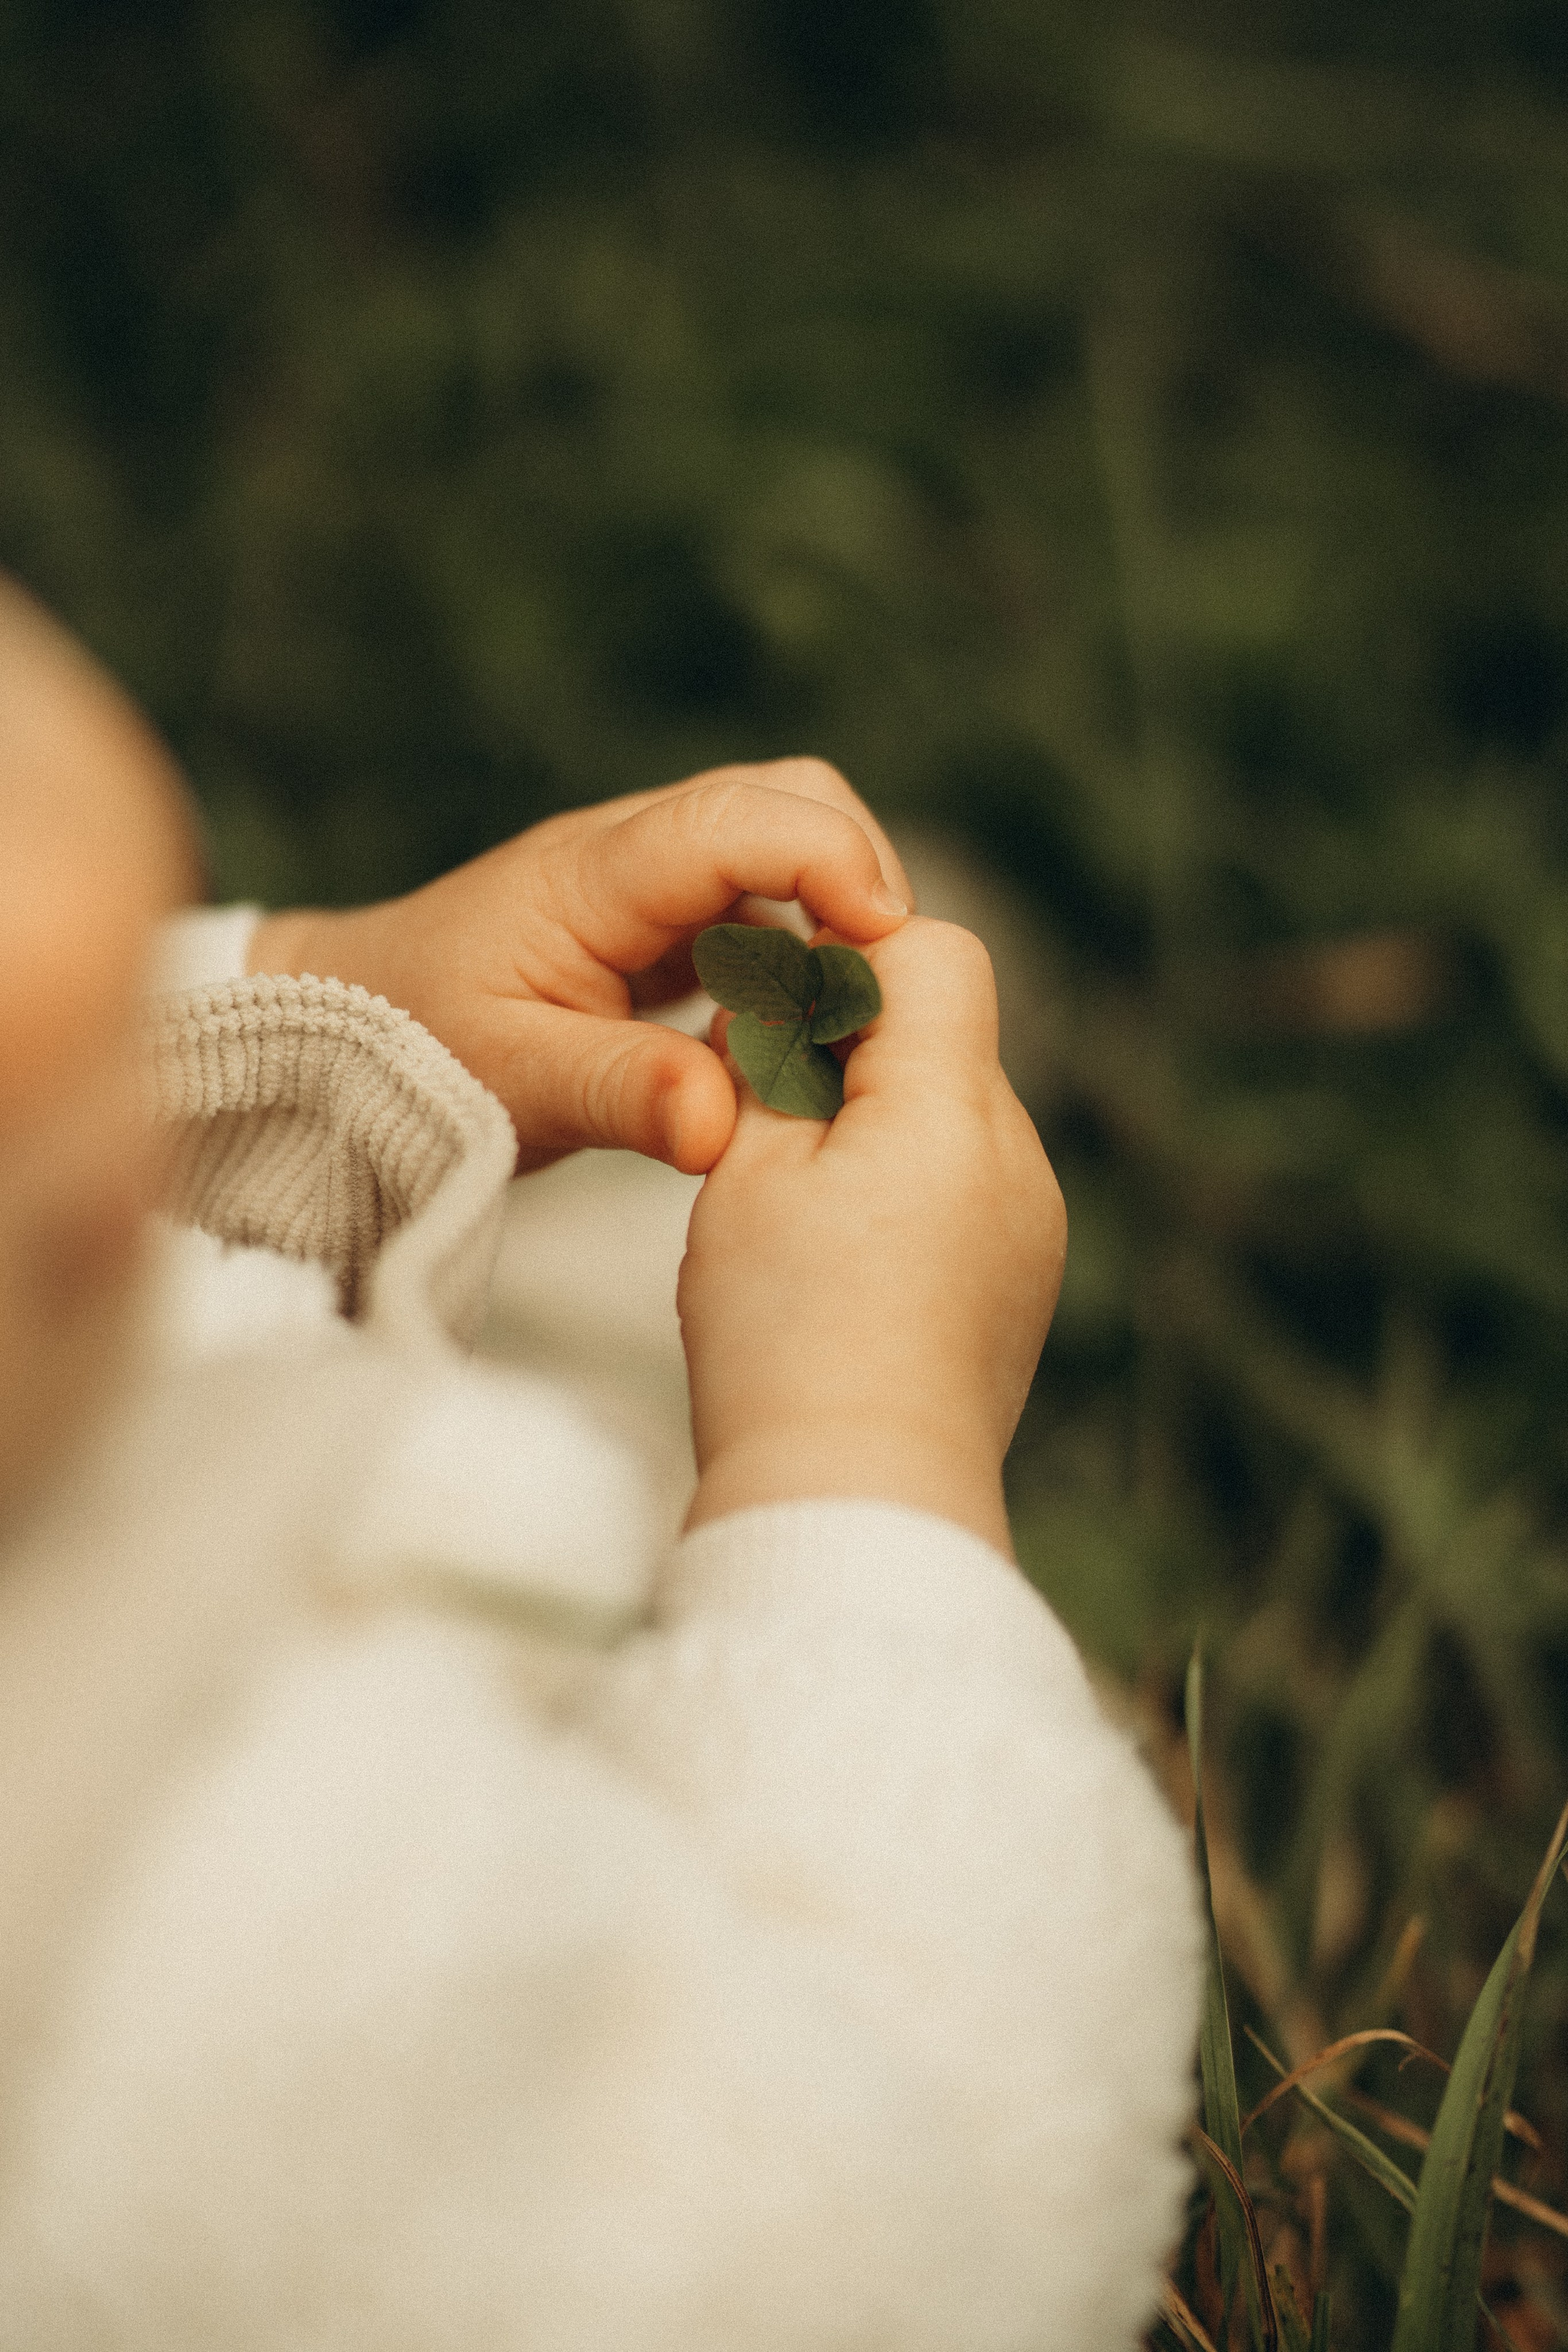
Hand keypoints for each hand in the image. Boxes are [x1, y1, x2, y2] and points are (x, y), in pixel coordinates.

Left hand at [246, 760, 910, 1174]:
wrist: (346, 1024)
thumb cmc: (412, 1049)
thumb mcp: (511, 1083)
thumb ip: (621, 1097)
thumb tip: (722, 1126)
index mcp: (592, 875)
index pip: (735, 819)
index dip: (828, 859)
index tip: (889, 935)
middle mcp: (629, 850)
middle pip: (786, 799)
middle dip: (856, 873)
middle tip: (880, 985)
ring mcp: (651, 875)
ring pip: (784, 845)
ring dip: (832, 918)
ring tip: (842, 1018)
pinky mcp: (663, 914)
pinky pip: (761, 903)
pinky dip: (801, 953)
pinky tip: (792, 1032)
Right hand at [678, 917, 1065, 1555]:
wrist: (856, 1501)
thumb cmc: (785, 1337)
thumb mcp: (748, 1170)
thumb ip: (774, 1061)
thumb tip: (785, 1001)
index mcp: (950, 1111)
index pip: (932, 953)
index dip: (846, 954)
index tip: (772, 1005)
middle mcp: (1018, 1156)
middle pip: (948, 1031)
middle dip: (855, 1043)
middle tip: (763, 1107)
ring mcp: (1035, 1222)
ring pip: (955, 1110)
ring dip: (880, 1117)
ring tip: (803, 1201)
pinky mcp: (1027, 1277)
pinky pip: (970, 1185)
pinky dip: (910, 1186)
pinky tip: (849, 1256)